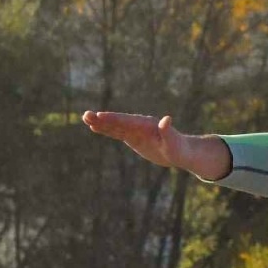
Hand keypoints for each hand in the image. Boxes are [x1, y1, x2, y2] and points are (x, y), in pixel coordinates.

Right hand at [81, 111, 229, 179]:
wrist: (182, 152)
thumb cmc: (180, 149)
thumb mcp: (174, 143)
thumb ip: (169, 132)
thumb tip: (166, 119)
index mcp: (148, 125)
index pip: (128, 121)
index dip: (114, 119)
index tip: (100, 116)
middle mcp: (140, 125)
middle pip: (118, 121)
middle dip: (103, 119)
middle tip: (86, 115)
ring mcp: (135, 131)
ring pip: (115, 126)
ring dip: (101, 123)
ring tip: (85, 117)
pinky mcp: (133, 137)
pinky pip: (117, 133)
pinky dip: (106, 130)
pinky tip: (94, 127)